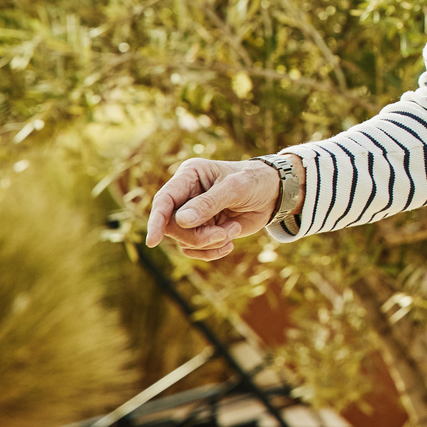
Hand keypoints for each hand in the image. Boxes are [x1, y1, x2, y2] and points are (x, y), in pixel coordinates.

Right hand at [145, 157, 281, 260]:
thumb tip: (180, 220)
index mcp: (189, 175)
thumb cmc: (255, 181)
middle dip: (197, 236)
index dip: (156, 220)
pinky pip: (195, 250)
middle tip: (223, 234)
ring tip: (232, 231)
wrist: (273, 194)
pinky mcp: (202, 229)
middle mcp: (185, 195)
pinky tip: (230, 243)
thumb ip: (208, 203)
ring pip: (184, 241)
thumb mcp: (235, 188)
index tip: (153, 241)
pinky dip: (212, 251)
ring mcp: (192, 214)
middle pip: (173, 226)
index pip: (164, 200)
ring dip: (209, 243)